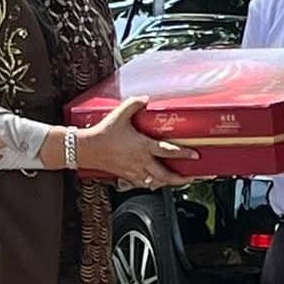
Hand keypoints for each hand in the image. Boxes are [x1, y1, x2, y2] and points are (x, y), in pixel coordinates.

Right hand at [78, 97, 197, 187]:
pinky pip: (144, 184)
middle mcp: (141, 161)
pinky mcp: (127, 176)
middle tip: (192, 177)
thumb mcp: (120, 114)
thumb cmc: (103, 133)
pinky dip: (153, 184)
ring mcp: (134, 171)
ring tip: (179, 182)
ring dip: (169, 183)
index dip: (184, 153)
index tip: (196, 156)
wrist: (87, 149)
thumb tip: (146, 98)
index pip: (168, 151)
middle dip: (181, 178)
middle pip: (166, 175)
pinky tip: (157, 183)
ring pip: (156, 182)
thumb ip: (135, 104)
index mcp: (143, 146)